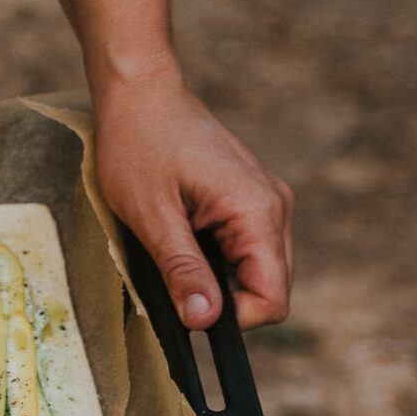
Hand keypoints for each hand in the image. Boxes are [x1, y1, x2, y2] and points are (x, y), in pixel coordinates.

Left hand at [91, 73, 294, 331]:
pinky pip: (247, 248)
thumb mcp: (152, 215)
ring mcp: (268, 201)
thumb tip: (204, 321)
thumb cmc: (140, 145)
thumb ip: (182, 270)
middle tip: (174, 275)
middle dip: (224, 298)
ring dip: (218, 276)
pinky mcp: (253, 198)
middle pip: (271, 288)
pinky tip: (185, 235)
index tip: (188, 304)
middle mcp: (276, 207)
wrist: (142, 93)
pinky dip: (217, 256)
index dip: (233, 318)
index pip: (273, 299)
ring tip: (176, 246)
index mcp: (259, 212)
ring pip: (258, 270)